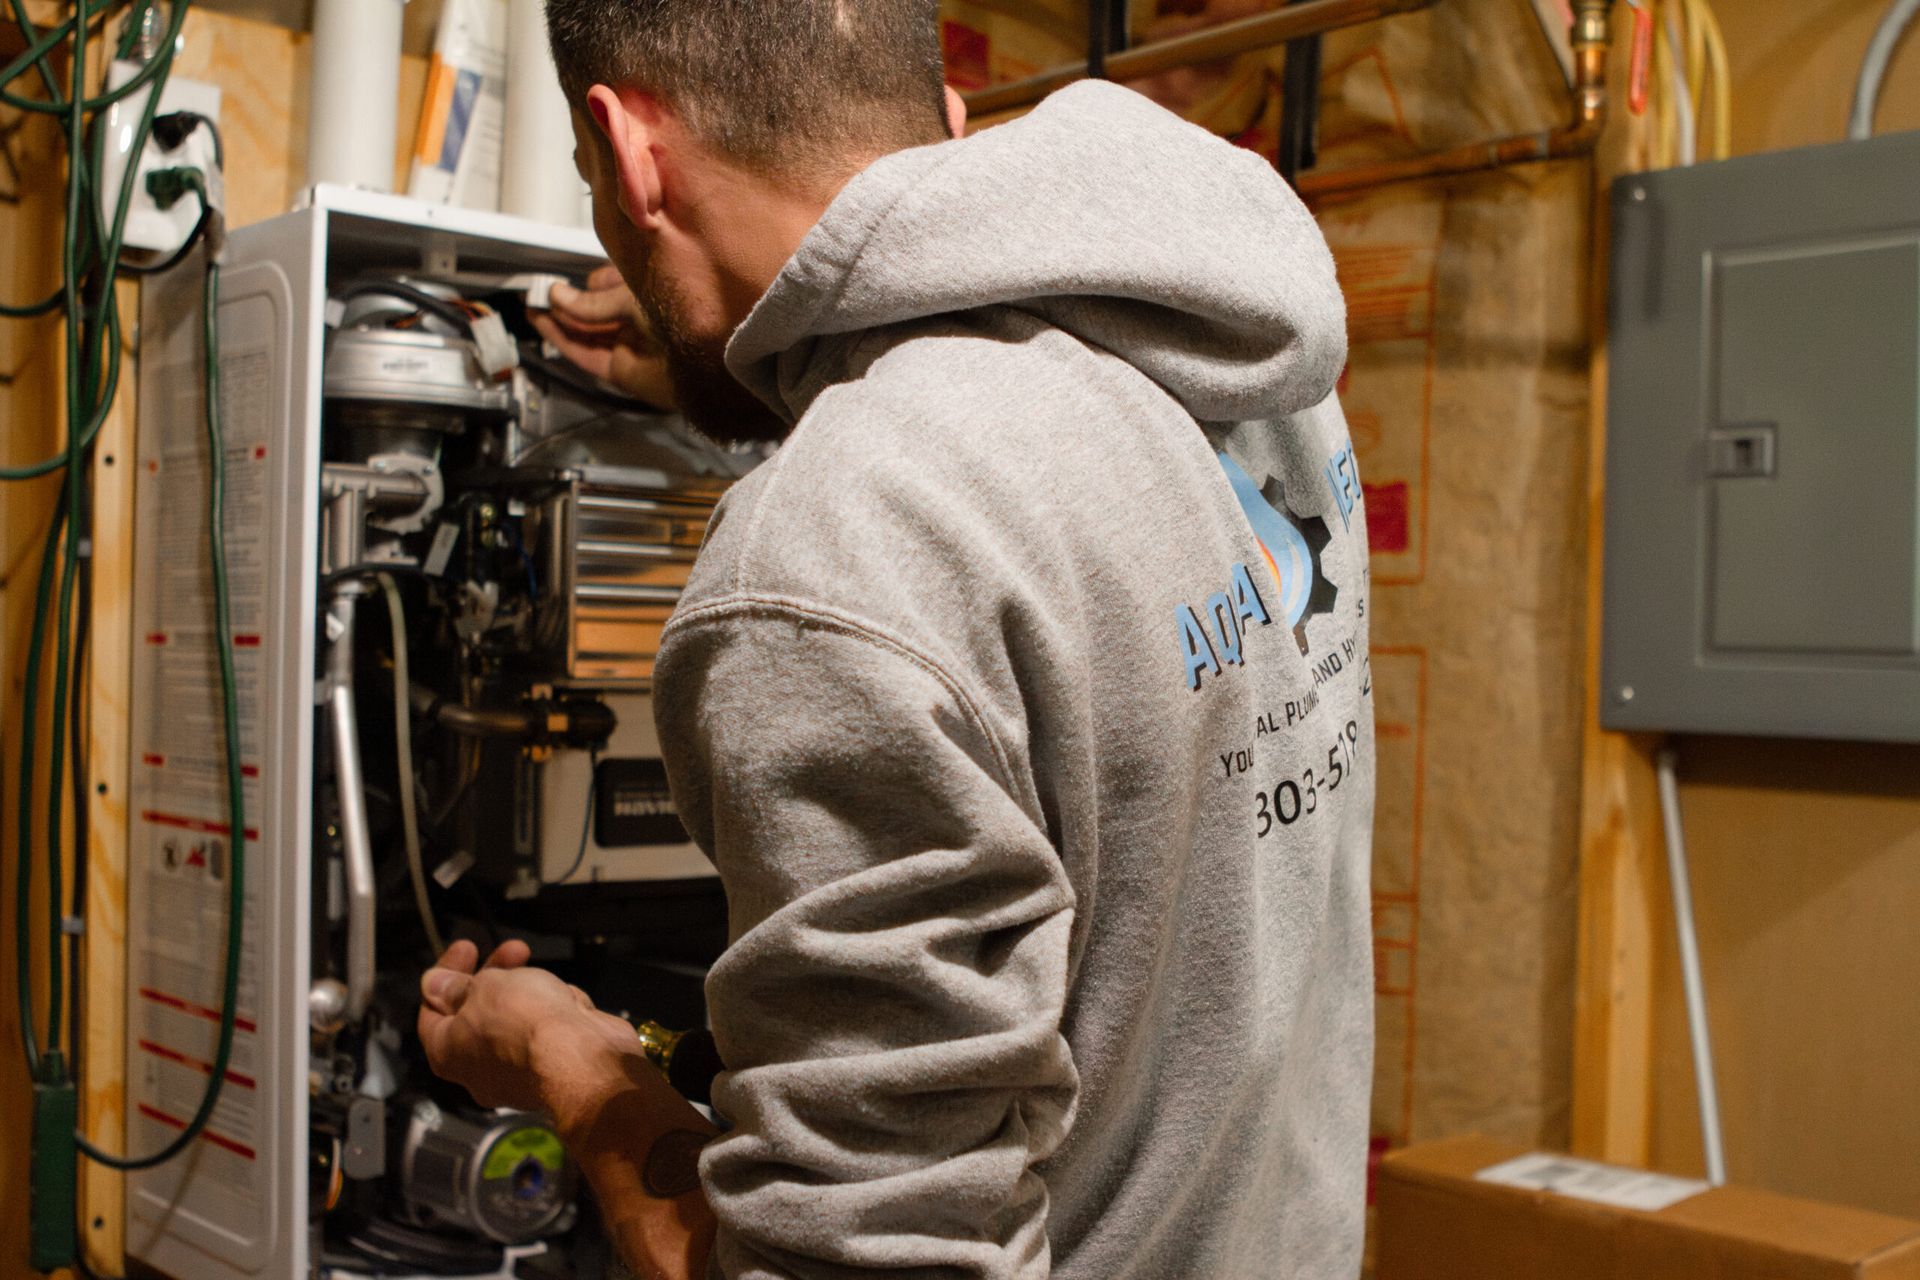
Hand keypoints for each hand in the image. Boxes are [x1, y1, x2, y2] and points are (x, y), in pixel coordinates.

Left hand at [418, 939, 635, 1114]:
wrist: (584, 1060)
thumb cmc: (528, 1026)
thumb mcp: (484, 987)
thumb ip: (457, 985)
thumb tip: (434, 985)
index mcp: (448, 1052)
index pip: (432, 1010)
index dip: (447, 974)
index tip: (467, 949)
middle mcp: (478, 1070)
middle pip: (478, 1013)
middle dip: (498, 976)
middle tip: (513, 951)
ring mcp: (517, 1074)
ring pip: (517, 1021)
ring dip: (531, 994)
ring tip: (546, 983)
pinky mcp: (552, 1071)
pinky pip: (548, 1034)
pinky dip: (556, 1015)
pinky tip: (568, 1006)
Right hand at [530, 264, 677, 407]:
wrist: (704, 357)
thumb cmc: (681, 316)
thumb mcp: (631, 297)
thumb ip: (593, 303)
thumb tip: (556, 295)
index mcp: (649, 297)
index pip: (610, 286)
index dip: (587, 284)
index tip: (563, 277)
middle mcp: (638, 322)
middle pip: (592, 313)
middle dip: (565, 302)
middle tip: (539, 291)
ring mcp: (628, 346)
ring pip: (584, 334)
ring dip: (557, 321)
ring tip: (533, 305)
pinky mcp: (619, 371)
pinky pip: (585, 355)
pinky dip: (562, 341)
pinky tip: (544, 323)